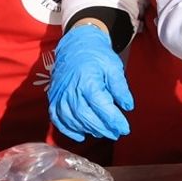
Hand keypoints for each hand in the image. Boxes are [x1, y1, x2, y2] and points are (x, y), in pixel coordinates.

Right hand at [47, 24, 133, 141]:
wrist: (76, 45)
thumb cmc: (97, 55)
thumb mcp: (114, 67)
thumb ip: (120, 88)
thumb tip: (128, 106)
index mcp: (88, 81)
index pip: (101, 106)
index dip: (113, 120)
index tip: (124, 128)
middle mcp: (71, 90)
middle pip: (86, 116)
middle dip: (102, 128)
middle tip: (116, 134)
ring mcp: (59, 95)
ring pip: (71, 119)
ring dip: (87, 129)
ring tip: (102, 133)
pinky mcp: (53, 97)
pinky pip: (57, 118)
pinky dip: (68, 129)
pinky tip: (81, 135)